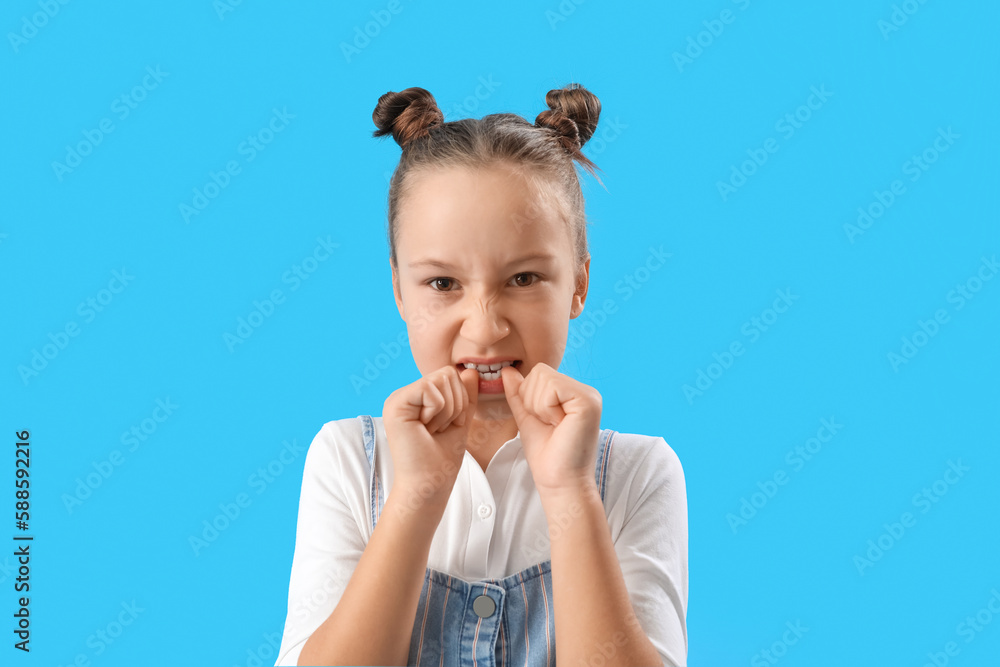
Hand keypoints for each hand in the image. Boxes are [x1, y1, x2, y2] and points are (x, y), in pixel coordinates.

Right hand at [383, 365, 478, 507]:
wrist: (428, 485)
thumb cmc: (441, 460)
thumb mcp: (460, 422)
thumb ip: (465, 397)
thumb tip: (470, 371)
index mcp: (417, 398)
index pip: (450, 375)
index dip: (460, 400)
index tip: (447, 426)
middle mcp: (404, 395)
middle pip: (447, 374)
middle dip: (455, 404)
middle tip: (439, 429)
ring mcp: (397, 398)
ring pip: (441, 379)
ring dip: (447, 410)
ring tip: (431, 431)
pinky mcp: (395, 404)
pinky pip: (430, 388)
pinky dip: (437, 411)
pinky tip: (424, 429)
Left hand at [500, 362, 601, 495]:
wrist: (559, 482)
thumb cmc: (546, 455)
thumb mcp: (527, 418)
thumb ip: (519, 394)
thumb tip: (507, 371)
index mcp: (573, 393)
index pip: (539, 372)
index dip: (529, 397)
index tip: (544, 423)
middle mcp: (585, 391)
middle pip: (540, 372)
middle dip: (533, 401)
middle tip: (550, 426)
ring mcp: (589, 395)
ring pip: (544, 378)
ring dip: (539, 407)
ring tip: (555, 427)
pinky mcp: (588, 401)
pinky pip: (552, 388)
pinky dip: (546, 409)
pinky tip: (560, 425)